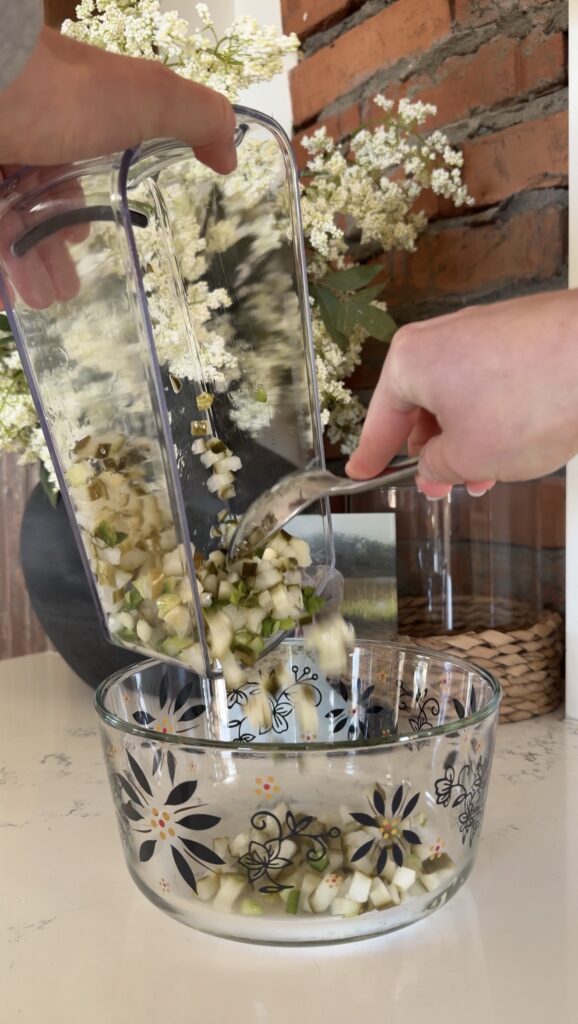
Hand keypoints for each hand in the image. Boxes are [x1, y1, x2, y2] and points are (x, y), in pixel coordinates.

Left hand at [0, 27, 236, 310]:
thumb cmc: (62, 93)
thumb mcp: (149, 97)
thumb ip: (197, 118)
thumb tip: (231, 155)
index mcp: (70, 115)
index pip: (75, 164)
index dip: (82, 205)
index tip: (87, 240)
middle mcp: (26, 135)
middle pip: (38, 202)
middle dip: (53, 251)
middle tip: (67, 291)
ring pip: (11, 225)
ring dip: (30, 268)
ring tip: (44, 301)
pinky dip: (1, 271)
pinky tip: (12, 300)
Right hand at [346, 291, 577, 495]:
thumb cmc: (530, 402)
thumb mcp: (468, 457)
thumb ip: (437, 467)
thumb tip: (431, 467)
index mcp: (411, 361)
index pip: (380, 421)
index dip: (371, 456)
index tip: (360, 473)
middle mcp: (442, 337)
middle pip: (421, 407)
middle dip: (433, 452)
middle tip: (442, 487)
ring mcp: (483, 331)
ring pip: (460, 397)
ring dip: (467, 440)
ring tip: (488, 476)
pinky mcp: (519, 334)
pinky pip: (490, 383)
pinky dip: (494, 417)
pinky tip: (514, 445)